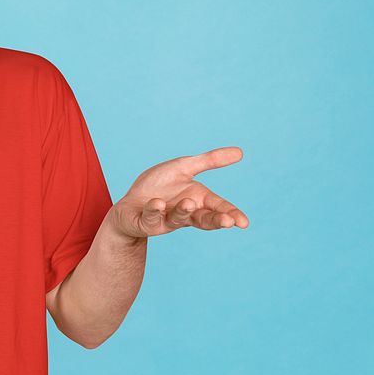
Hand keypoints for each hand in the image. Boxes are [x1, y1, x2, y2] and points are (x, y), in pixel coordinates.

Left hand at [109, 146, 248, 239]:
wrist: (130, 203)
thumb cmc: (159, 185)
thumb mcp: (184, 167)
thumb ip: (209, 161)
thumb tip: (241, 152)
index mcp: (197, 200)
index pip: (218, 208)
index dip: (231, 214)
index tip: (243, 222)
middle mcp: (184, 213)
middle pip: (204, 219)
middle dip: (216, 220)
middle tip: (227, 221)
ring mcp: (165, 220)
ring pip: (177, 219)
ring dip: (183, 210)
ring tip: (188, 202)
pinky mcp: (146, 222)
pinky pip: (151, 218)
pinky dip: (154, 210)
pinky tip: (158, 203)